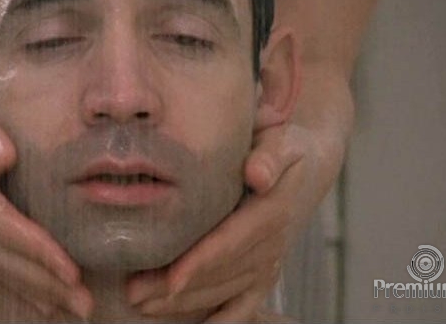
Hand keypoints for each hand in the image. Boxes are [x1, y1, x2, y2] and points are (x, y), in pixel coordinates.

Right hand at [0, 69, 92, 318]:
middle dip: (44, 283)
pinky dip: (18, 281)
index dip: (37, 250)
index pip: (2, 225)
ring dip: (36, 289)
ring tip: (73, 308)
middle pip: (2, 257)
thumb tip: (6, 160)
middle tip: (84, 305)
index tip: (71, 270)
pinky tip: (42, 299)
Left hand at [126, 68, 352, 321]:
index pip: (233, 242)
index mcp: (273, 211)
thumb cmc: (286, 146)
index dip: (203, 263)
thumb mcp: (282, 140)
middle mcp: (272, 244)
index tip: (172, 280)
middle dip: (178, 289)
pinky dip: (219, 320)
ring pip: (225, 293)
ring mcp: (269, 263)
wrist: (310, 166)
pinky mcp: (264, 273)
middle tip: (135, 294)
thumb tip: (257, 174)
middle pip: (222, 273)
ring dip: (185, 305)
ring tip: (142, 305)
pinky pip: (242, 305)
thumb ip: (270, 156)